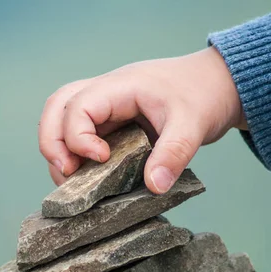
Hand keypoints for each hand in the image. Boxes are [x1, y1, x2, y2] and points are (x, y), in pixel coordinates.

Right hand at [38, 46, 246, 192]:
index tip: (102, 159)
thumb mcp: (194, 125)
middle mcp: (106, 93)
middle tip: (66, 174)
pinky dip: (74, 154)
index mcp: (121, 86)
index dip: (78, 137)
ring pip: (61, 118)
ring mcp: (106, 106)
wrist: (217, 85)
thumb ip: (174, 154)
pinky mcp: (111, 121)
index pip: (78, 105)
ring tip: (72, 181)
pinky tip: (87, 178)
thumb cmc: (204, 95)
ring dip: (59, 149)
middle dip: (52, 143)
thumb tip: (154, 186)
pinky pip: (79, 132)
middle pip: (57, 107)